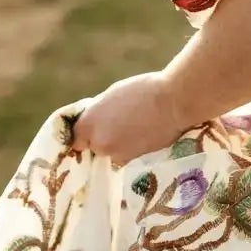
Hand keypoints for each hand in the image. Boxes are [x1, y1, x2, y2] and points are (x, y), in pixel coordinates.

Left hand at [69, 72, 190, 163]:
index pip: (76, 139)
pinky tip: (146, 132)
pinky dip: (134, 146)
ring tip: (137, 126)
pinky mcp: (135, 160)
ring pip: (113, 151)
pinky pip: (128, 154)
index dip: (86, 133)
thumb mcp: (112, 95)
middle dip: (104, 137)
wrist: (174, 102)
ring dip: (120, 142)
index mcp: (88, 124)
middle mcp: (98, 144)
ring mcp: (117, 155)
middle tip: (121, 123)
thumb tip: (97, 121)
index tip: (96, 127)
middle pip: (95, 146)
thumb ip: (98, 112)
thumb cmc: (143, 90)